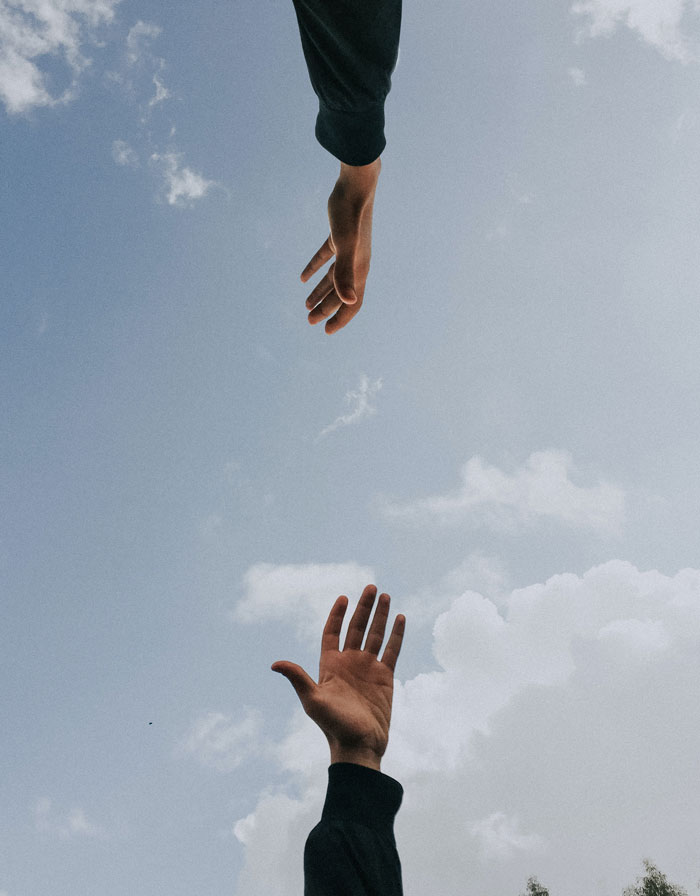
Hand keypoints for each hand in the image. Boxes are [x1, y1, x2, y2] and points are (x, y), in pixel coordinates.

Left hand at [271, 584, 404, 769]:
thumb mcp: (313, 700)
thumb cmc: (333, 726)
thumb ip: (298, 678)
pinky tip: (400, 618)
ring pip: (375, 635)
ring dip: (381, 616)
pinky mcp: (385, 677)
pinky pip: (392, 651)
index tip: (343, 597)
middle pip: (356, 627)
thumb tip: (274, 664)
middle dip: (364, 607)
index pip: (332, 632)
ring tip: (386, 595)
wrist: (359, 747)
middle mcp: (349, 663)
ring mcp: (368, 669)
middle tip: (371, 587)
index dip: (337, 614)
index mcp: (330, 665)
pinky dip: (396, 634)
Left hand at [301, 158, 380, 334]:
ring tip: (305, 305)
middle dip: (325, 309)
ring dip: (319, 292)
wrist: (356, 185)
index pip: (352, 303)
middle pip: (340, 294)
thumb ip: (345, 274)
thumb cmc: (351, 214)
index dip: (340, 319)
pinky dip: (314, 269)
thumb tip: (349, 301)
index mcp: (359, 269)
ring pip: (333, 278)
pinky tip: (302, 278)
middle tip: (308, 320)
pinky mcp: (339, 236)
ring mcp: (348, 250)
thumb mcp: (344, 246)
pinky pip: (326, 258)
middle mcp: (356, 263)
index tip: (326, 331)